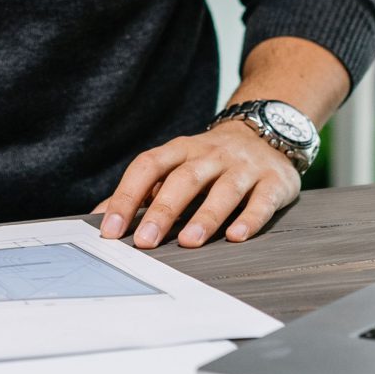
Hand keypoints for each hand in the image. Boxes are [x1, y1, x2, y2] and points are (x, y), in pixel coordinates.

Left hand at [93, 122, 299, 249]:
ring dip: (205, 217)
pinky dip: (249, 219)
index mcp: (181, 149)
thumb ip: (142, 191)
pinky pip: (262, 200)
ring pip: (224, 190)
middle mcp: (211, 154)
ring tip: (189, 243)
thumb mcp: (176, 165)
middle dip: (163, 210)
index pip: (148, 166)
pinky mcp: (274, 181)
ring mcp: (244, 167)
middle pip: (184, 179)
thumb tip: (101, 217)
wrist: (268, 131)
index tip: (110, 228)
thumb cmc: (211, 160)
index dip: (127, 196)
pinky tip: (236, 237)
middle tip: (145, 241)